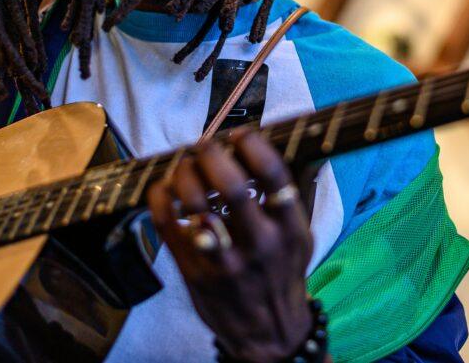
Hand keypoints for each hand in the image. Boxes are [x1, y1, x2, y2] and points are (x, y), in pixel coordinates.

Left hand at [147, 130, 315, 361]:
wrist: (267, 334)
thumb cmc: (282, 274)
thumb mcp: (303, 236)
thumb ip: (300, 192)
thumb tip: (308, 148)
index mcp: (290, 229)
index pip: (273, 175)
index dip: (253, 145)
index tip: (241, 135)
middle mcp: (259, 244)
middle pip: (229, 185)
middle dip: (212, 154)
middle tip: (206, 146)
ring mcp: (224, 261)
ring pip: (194, 204)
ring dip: (184, 173)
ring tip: (185, 165)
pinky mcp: (193, 272)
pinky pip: (166, 224)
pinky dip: (160, 197)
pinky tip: (166, 187)